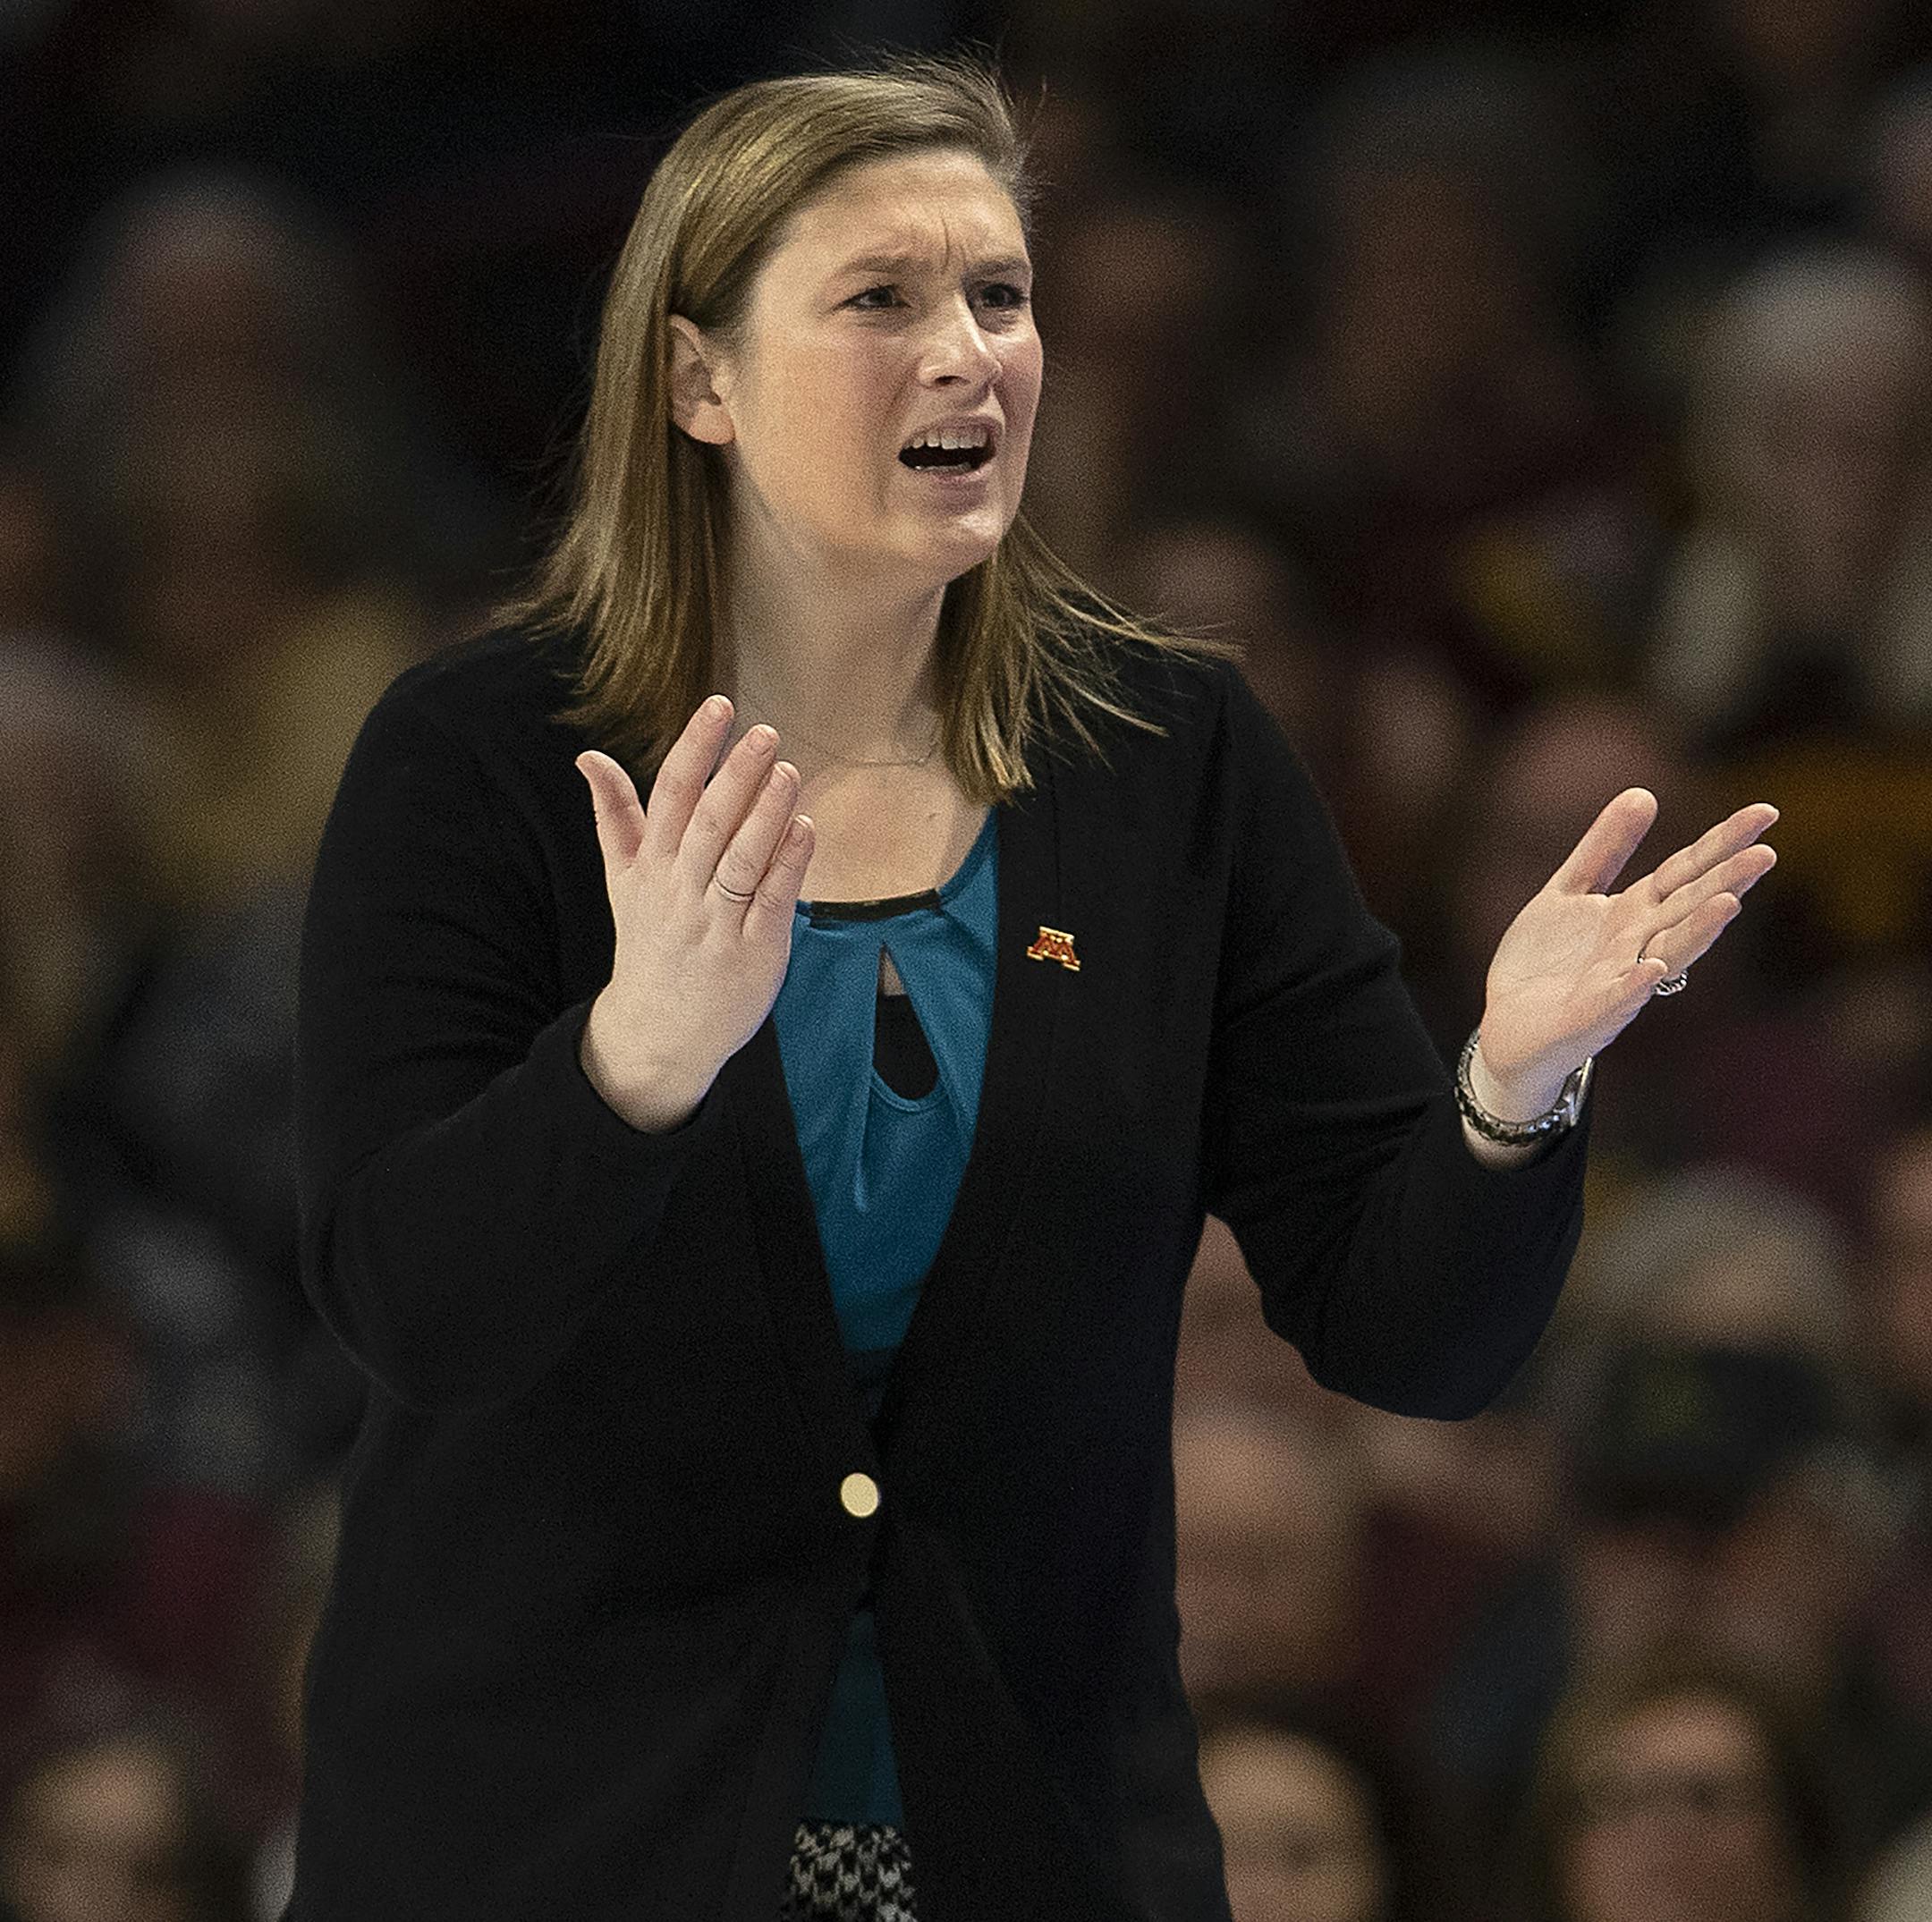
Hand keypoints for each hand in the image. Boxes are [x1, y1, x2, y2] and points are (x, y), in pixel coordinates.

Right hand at [574, 695, 813, 1130]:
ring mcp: (716, 923)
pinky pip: (770, 902)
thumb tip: (588, 755)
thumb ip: (614, 817)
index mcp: (650, 867)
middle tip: (765, 732)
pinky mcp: (751, 952)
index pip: (671, 794)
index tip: (719, 705)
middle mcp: (680, 891)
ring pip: (740, 860)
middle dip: (736, 775)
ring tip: (789, 770)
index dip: (695, 748)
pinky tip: (806, 828)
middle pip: (708, 823)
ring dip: (766, 814)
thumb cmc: (649, 942)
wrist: (658, 1033)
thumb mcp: (622, 881)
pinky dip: (787, 865)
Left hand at [1473, 789, 1776, 1119]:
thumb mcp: (1569, 891)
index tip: (1766, 812)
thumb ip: (1604, 848)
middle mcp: (1637, 945)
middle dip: (1726, 882)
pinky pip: (1618, 998)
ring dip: (1698, 930)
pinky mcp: (1592, 1015)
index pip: (1685, 870)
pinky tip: (1653, 966)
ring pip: (1668, 951)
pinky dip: (1636, 984)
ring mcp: (1620, 981)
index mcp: (1633, 912)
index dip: (1722, 842)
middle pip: (1688, 906)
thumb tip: (1644, 792)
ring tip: (1728, 904)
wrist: (1507, 1025)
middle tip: (1766, 853)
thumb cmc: (1546, 962)